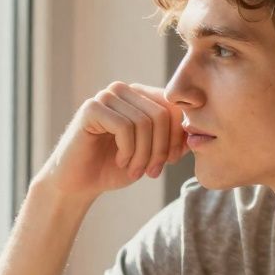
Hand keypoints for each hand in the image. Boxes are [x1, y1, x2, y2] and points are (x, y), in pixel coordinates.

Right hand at [35, 82, 186, 198]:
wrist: (78, 183)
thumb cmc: (113, 168)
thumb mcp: (151, 155)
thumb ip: (173, 142)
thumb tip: (196, 133)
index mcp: (140, 96)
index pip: (173, 106)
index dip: (178, 136)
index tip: (170, 161)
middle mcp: (124, 90)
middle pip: (162, 114)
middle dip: (161, 148)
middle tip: (152, 171)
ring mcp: (106, 96)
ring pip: (144, 122)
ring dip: (144, 154)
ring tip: (136, 171)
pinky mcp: (91, 108)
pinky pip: (124, 127)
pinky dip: (128, 151)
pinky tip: (120, 162)